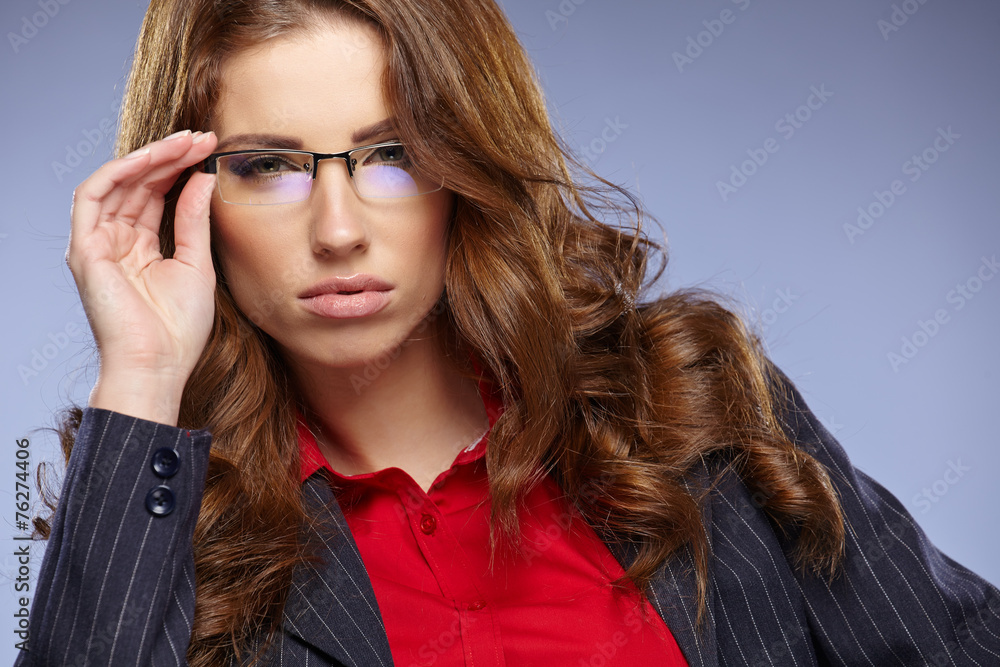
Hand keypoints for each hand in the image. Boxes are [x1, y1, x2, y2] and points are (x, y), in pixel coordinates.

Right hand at [66, 130, 219, 423]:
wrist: (158, 365)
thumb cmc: (178, 329)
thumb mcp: (197, 264)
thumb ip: (194, 220)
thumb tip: (202, 178)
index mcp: (140, 248)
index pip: (155, 195)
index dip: (179, 168)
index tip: (209, 148)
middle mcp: (115, 242)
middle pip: (137, 184)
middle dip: (169, 156)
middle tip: (201, 137)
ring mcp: (97, 245)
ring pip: (116, 183)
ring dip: (149, 158)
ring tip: (184, 143)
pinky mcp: (85, 249)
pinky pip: (93, 196)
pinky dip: (119, 171)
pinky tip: (151, 158)